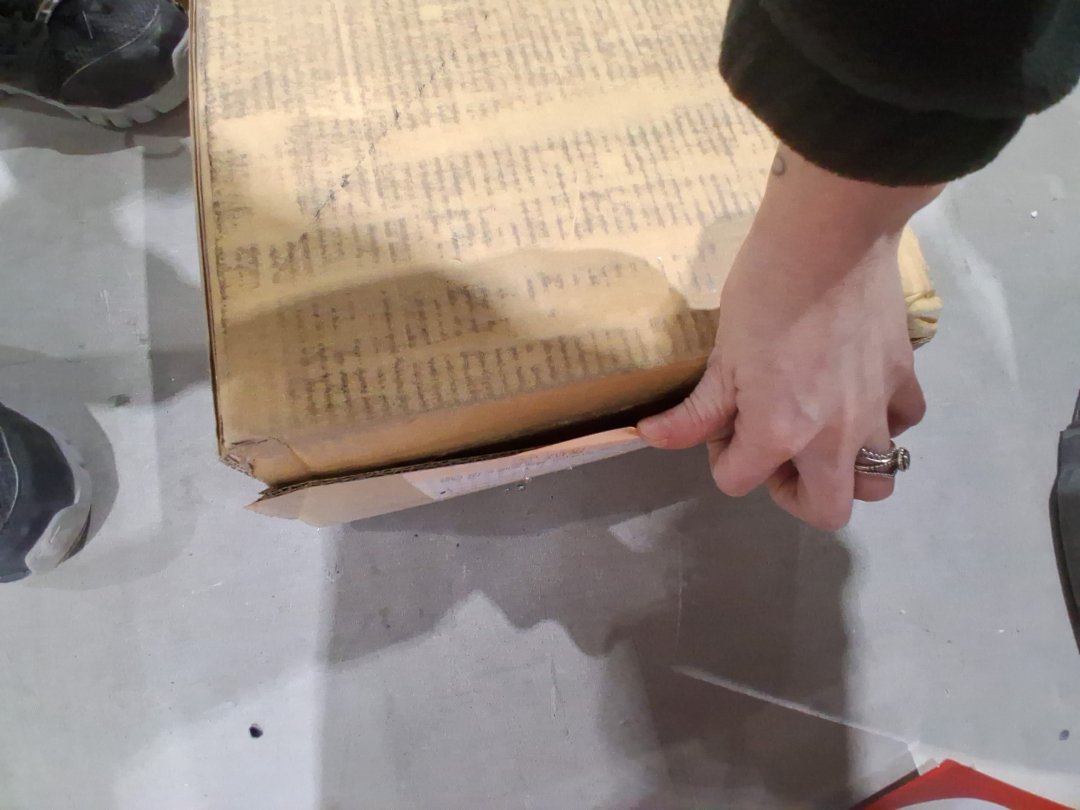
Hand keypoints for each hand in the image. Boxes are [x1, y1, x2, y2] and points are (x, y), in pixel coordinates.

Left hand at [639, 147, 939, 529]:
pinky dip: (881, 421)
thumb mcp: (722, 355)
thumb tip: (651, 437)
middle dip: (796, 495)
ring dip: (848, 471)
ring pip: (879, 480)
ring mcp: (876, 411)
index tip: (721, 424)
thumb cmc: (765, 291)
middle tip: (776, 453)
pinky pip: (903, 423)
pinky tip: (856, 395)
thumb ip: (697, 411)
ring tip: (822, 435)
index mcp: (780, 433)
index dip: (721, 459)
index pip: (737, 482)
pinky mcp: (904, 378)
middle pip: (828, 510)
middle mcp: (834, 438)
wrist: (831, 237)